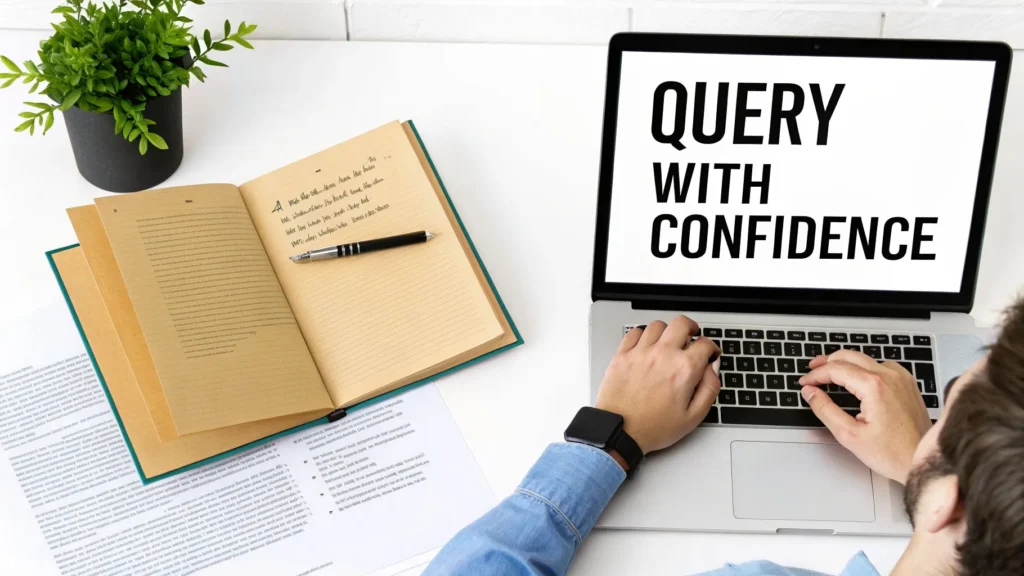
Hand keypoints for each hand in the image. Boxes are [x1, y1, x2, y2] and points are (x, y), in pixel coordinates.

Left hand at [595, 316, 720, 454]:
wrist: (621, 431)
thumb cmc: (654, 427)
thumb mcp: (693, 416)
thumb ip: (709, 389)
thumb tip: (713, 369)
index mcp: (684, 369)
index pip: (704, 344)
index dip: (711, 348)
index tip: (709, 353)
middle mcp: (663, 355)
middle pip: (682, 323)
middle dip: (691, 328)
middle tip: (691, 336)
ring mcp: (641, 352)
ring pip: (658, 325)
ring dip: (667, 331)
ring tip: (668, 342)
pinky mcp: (622, 355)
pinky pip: (634, 332)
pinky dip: (643, 334)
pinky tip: (646, 345)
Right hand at [800, 351, 932, 483]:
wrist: (923, 460)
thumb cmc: (892, 453)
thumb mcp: (849, 434)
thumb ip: (825, 409)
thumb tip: (810, 393)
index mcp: (874, 386)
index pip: (836, 369)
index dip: (816, 374)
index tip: (805, 383)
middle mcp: (890, 376)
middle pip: (849, 356)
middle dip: (827, 362)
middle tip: (812, 370)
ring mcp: (901, 378)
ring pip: (865, 358)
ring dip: (845, 362)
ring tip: (830, 372)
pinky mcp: (908, 384)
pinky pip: (881, 366)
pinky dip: (864, 367)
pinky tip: (857, 378)